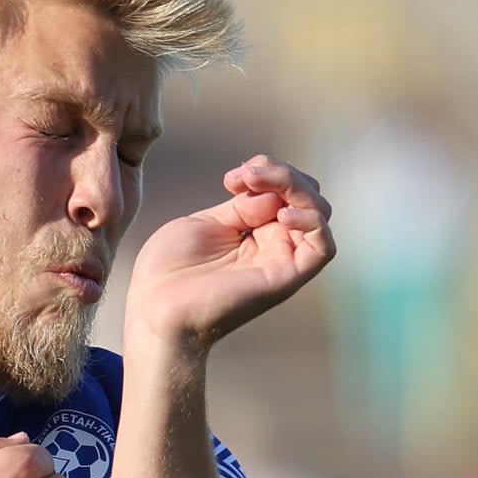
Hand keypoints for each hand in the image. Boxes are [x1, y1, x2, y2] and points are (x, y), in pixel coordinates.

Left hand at [122, 157, 335, 357]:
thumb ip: (244, 206)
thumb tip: (274, 196)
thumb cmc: (169, 272)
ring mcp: (280, 262)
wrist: (154, 308)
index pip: (284, 190)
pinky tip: (282, 214)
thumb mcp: (206, 222)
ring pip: (318, 213)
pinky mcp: (285, 279)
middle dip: (283, 173)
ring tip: (257, 181)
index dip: (268, 170)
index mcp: (253, 232)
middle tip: (246, 174)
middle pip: (306, 197)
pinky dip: (312, 222)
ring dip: (296, 186)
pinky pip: (323, 249)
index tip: (233, 176)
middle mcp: (272, 246)